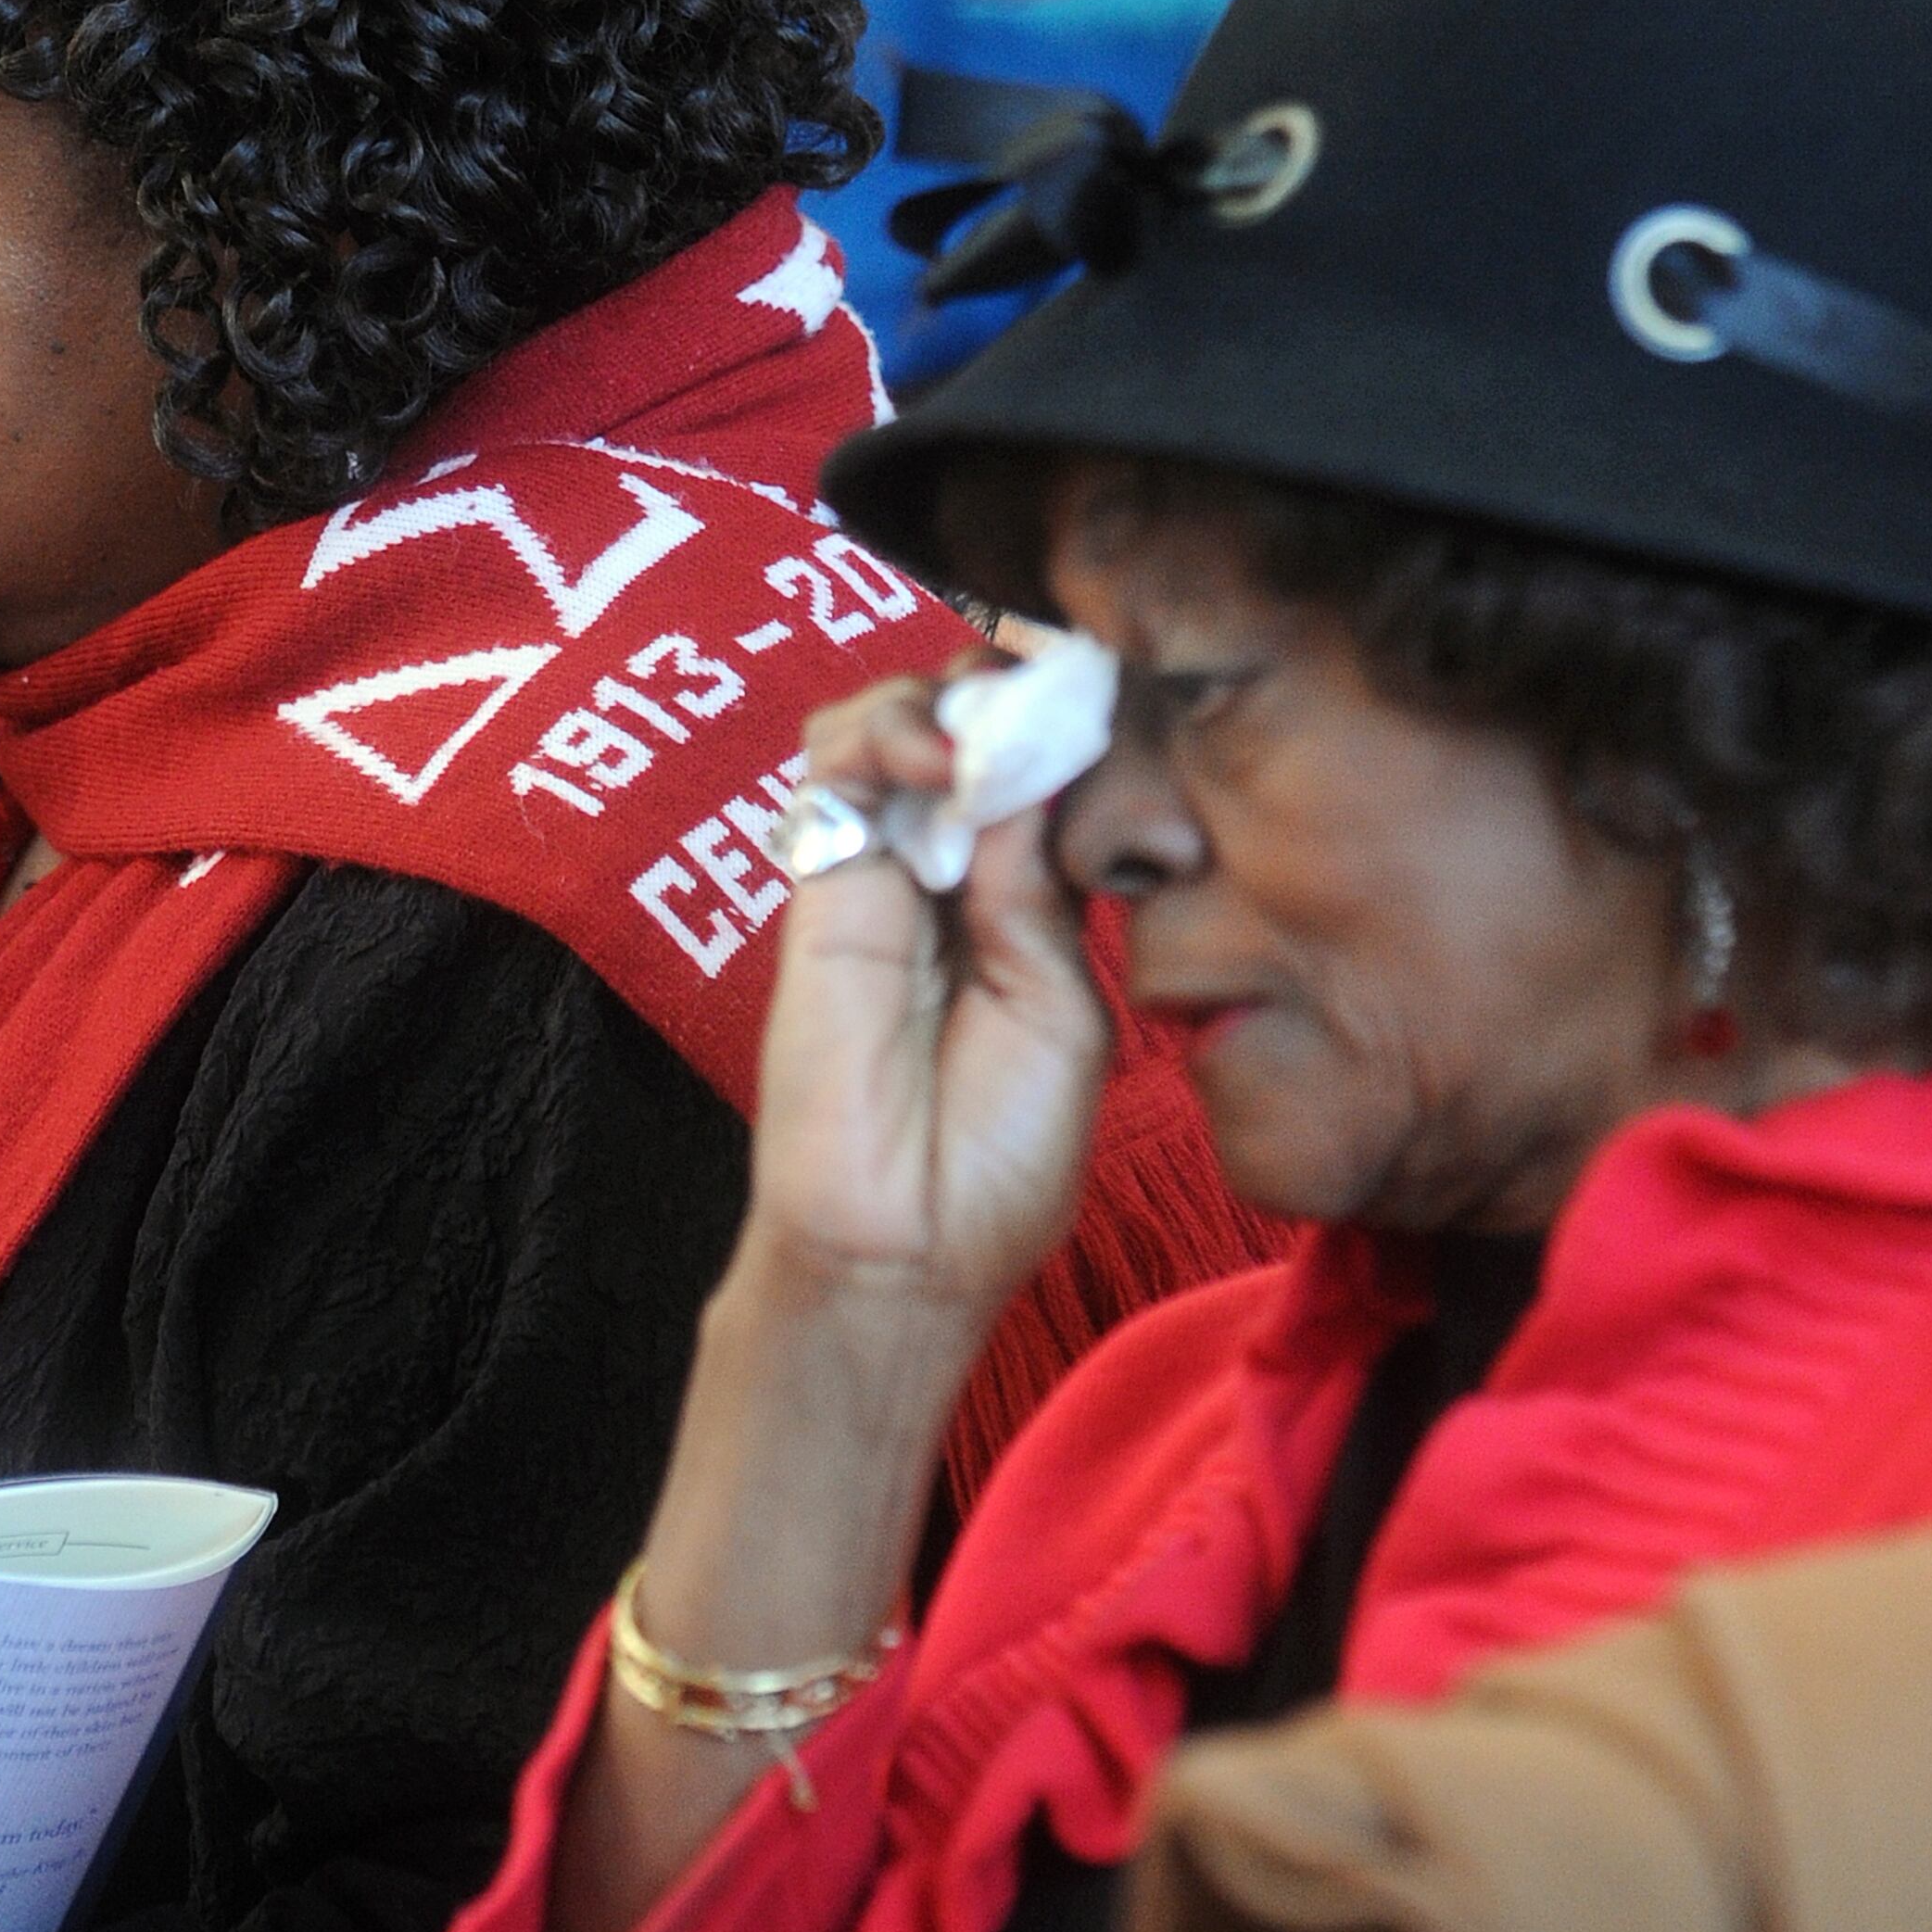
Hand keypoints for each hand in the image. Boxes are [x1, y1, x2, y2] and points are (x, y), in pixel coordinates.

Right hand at [747, 670, 1112, 1341]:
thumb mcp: (1061, 1009)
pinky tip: (936, 762)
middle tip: (1049, 685)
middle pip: (966, 732)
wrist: (909, 1246)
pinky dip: (880, 735)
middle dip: (1006, 691)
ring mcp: (882, 875)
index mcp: (1024, 906)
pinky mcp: (821, 887)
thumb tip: (1023, 782)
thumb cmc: (998, 1154)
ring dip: (941, 704)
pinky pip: (831, 773)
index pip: (1041, 774)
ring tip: (982, 734)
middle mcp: (951, 876)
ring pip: (892, 728)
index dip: (1065, 722)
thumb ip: (1039, 896)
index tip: (1110, 687)